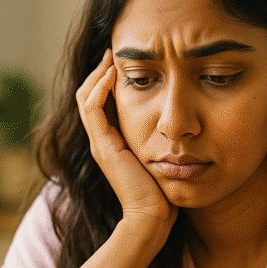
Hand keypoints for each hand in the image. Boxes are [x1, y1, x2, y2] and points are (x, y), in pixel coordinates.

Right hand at [76, 50, 176, 230]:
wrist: (153, 217)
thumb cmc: (163, 193)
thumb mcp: (162, 158)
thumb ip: (162, 141)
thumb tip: (180, 125)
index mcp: (112, 143)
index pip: (100, 102)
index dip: (107, 80)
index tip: (122, 61)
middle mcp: (101, 141)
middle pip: (88, 95)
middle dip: (100, 71)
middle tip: (113, 51)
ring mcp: (100, 143)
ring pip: (86, 97)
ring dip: (98, 74)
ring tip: (112, 56)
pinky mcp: (104, 146)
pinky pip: (92, 108)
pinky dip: (100, 88)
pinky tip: (113, 74)